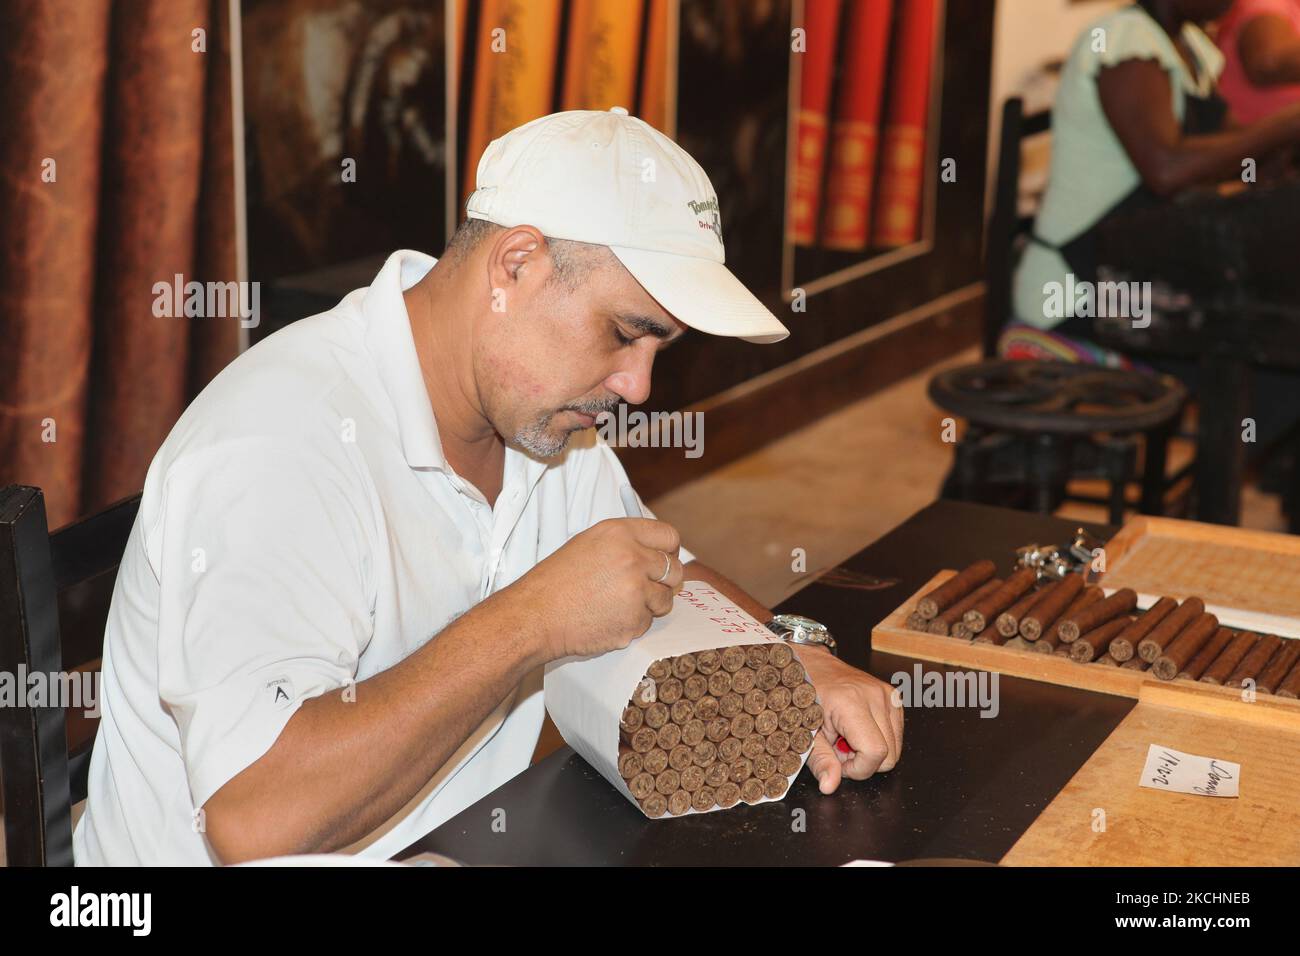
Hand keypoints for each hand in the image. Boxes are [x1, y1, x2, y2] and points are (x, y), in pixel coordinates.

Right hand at [514, 517, 683, 659]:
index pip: (668, 536)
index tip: (665, 559)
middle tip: (647, 587)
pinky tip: (607, 619)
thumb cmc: (557, 582)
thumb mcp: (589, 545)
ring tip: (618, 604)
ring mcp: (636, 591)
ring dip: (650, 605)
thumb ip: (626, 544)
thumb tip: (657, 553)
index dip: (669, 550)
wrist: (535, 616)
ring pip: (665, 599)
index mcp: (620, 533)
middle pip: (674, 569)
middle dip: (666, 580)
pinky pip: (647, 623)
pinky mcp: (634, 620)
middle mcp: (632, 558)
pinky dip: (632, 624)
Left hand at [798, 648, 903, 793]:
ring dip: (872, 751)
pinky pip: (897, 734)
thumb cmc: (803, 697)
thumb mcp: (804, 733)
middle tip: (839, 748)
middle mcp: (875, 695)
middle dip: (864, 762)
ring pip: (896, 748)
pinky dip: (880, 739)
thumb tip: (829, 786)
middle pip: (890, 755)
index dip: (858, 769)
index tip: (838, 762)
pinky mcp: (893, 696)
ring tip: (847, 737)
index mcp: (851, 702)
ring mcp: (887, 694)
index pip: (876, 752)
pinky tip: (857, 729)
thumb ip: (820, 761)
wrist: (810, 665)